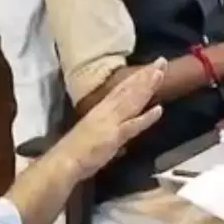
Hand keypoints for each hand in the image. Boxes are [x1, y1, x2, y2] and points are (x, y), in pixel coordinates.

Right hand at [54, 60, 164, 179]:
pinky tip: (159, 110)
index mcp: (101, 109)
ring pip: (132, 102)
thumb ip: (108, 125)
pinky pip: (132, 126)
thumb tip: (122, 123)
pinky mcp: (113, 136)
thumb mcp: (93, 131)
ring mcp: (110, 122)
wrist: (62, 162)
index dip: (136, 77)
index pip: (121, 90)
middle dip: (145, 75)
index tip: (150, 66)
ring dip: (146, 87)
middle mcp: (106, 111)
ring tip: (159, 73)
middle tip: (161, 61)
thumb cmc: (75, 150)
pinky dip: (145, 118)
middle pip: (128, 90)